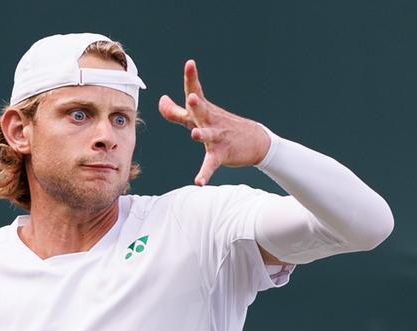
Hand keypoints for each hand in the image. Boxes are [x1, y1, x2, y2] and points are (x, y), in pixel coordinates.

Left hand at [157, 60, 271, 185]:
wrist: (256, 140)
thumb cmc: (221, 126)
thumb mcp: (198, 117)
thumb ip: (176, 111)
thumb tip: (161, 100)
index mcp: (203, 110)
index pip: (195, 90)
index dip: (192, 77)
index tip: (191, 63)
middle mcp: (210, 120)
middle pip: (201, 110)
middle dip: (196, 104)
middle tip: (191, 97)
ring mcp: (217, 136)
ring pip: (208, 134)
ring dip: (202, 134)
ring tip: (195, 134)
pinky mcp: (221, 153)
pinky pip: (210, 164)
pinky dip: (204, 174)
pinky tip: (199, 182)